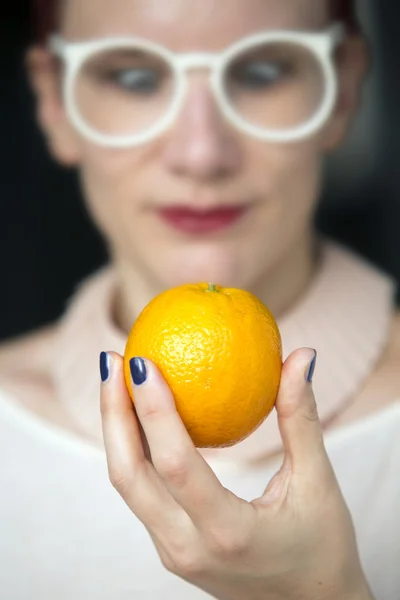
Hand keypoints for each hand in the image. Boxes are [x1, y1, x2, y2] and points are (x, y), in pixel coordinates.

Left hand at [100, 349, 372, 599]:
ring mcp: (173, 552)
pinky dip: (134, 450)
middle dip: (113, 413)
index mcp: (228, 532)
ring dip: (116, 430)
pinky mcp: (171, 548)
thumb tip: (301, 356)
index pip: (174, 463)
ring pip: (127, 484)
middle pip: (128, 474)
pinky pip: (141, 492)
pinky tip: (140, 416)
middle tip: (113, 360)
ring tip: (116, 379)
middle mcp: (188, 546)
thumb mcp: (318, 482)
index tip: (141, 361)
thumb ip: (301, 418)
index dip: (153, 409)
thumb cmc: (323, 549)